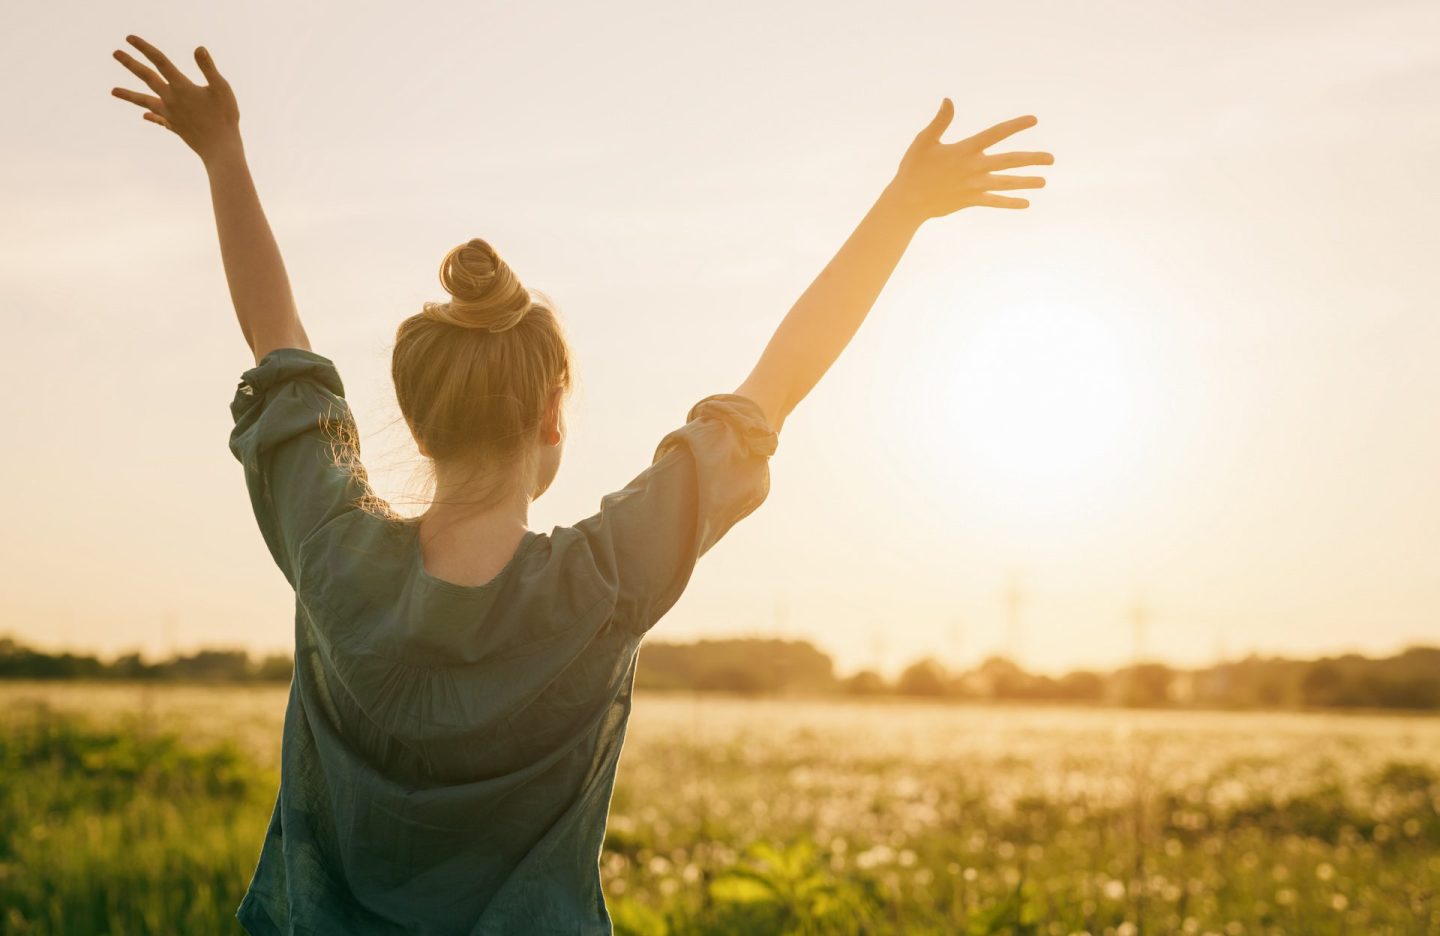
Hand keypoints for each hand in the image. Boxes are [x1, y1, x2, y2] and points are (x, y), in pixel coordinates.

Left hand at [111, 35, 240, 164]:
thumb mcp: (222, 89)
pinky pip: (158, 119)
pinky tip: (144, 116)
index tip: (129, 38)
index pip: (160, 62)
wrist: (220, 149)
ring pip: (144, 101)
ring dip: (128, 95)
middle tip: (115, 53)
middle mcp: (171, 99)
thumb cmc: (225, 117)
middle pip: (147, 77)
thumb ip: (208, 68)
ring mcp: (170, 114)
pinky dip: (151, 116)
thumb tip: (198, 48)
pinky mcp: (174, 126)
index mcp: (182, 87)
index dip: (145, 48)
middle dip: (131, 64)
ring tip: (112, 91)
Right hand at [885, 99, 1052, 221]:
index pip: (996, 134)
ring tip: (1044, 181)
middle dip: (1032, 159)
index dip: (1016, 125)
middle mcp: (974, 167)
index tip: (1033, 120)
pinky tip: (1025, 203)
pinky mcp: (971, 200)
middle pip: (1009, 161)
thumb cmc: (914, 168)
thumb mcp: (924, 141)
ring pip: (1006, 183)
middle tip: (1051, 159)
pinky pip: (995, 202)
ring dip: (1026, 182)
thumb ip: (940, 121)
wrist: (908, 200)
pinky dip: (1010, 203)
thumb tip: (949, 99)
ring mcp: (974, 186)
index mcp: (965, 149)